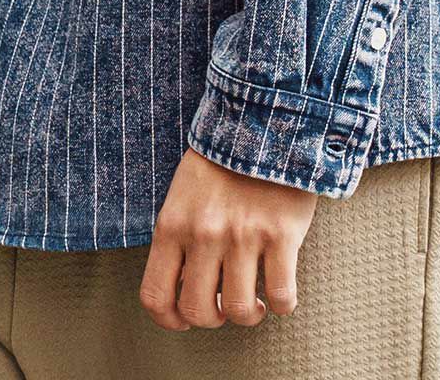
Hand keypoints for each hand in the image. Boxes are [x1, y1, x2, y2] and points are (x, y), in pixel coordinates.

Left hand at [139, 147, 319, 330]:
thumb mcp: (184, 193)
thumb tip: (182, 287)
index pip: (155, 296)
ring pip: (241, 310)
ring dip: (250, 315)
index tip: (185, 319)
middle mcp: (204, 234)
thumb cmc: (223, 159)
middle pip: (199, 312)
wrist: (266, 119)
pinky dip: (283, 304)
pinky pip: (283, 294)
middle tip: (226, 305)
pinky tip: (281, 291)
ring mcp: (243, 235)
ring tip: (257, 302)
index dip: (169, 320)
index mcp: (173, 224)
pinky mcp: (281, 234)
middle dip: (214, 318)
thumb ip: (178, 236)